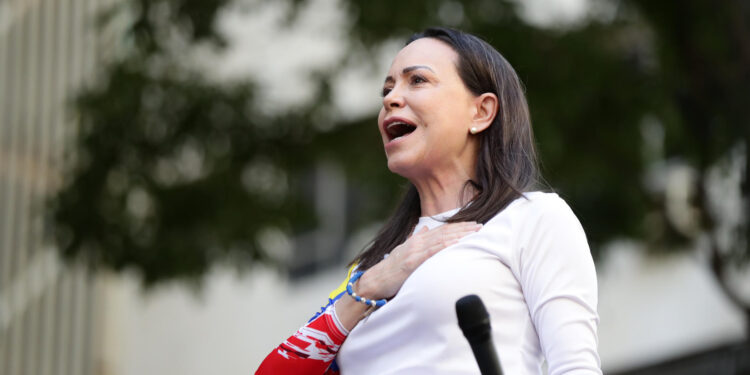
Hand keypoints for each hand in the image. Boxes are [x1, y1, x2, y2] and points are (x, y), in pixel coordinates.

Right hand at [356, 221, 481, 299]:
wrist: (376, 280)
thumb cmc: (390, 268)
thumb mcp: (403, 249)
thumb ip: (415, 238)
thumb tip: (424, 227)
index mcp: (417, 240)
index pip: (442, 230)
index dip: (458, 226)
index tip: (473, 224)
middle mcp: (417, 243)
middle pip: (444, 232)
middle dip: (464, 229)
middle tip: (481, 226)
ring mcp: (414, 252)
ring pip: (441, 240)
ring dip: (459, 235)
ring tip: (474, 233)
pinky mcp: (412, 263)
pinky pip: (432, 253)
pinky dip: (445, 246)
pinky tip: (457, 243)